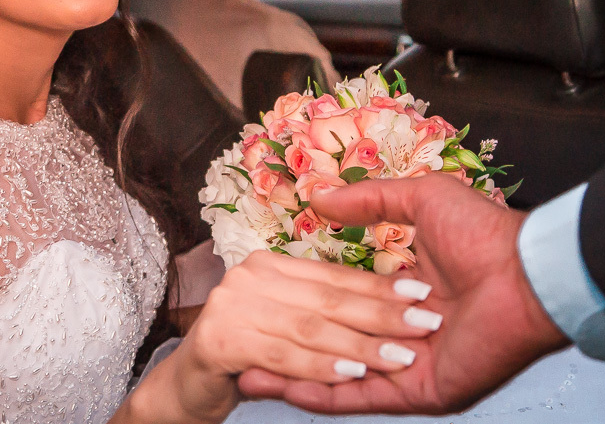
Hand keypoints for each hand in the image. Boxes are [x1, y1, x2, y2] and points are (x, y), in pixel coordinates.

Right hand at [120, 249, 437, 423]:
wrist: (177, 402)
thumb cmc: (233, 357)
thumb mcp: (286, 309)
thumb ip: (314, 272)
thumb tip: (324, 203)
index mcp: (270, 268)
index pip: (335, 277)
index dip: (379, 286)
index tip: (421, 292)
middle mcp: (250, 281)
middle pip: (328, 299)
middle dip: (380, 314)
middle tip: (427, 323)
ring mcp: (233, 311)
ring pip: (310, 328)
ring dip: (358, 345)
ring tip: (400, 356)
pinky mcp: (222, 343)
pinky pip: (283, 356)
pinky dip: (319, 368)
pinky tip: (352, 377)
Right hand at [237, 174, 569, 414]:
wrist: (527, 274)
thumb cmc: (485, 234)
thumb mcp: (418, 199)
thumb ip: (368, 201)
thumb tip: (319, 195)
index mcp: (407, 295)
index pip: (343, 306)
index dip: (304, 306)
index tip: (263, 302)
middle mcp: (405, 336)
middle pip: (335, 346)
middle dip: (288, 347)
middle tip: (243, 344)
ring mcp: (410, 368)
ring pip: (341, 377)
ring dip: (294, 376)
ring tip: (248, 373)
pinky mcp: (418, 393)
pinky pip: (361, 399)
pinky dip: (321, 394)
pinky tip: (281, 387)